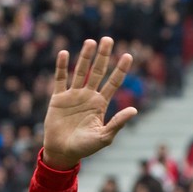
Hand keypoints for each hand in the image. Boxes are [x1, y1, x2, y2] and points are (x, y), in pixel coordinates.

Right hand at [41, 37, 136, 170]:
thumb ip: (117, 123)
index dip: (120, 69)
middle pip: (98, 71)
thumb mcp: (104, 136)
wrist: (62, 152)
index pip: (113, 82)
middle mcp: (88, 96)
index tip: (128, 56)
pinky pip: (60, 79)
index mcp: (100, 103)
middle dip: (103, 56)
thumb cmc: (85, 147)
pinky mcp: (58, 98)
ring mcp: (73, 95)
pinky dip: (61, 66)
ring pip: (80, 71)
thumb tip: (134, 110)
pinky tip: (64, 53)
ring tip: (91, 42)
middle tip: (108, 39)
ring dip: (85, 57)